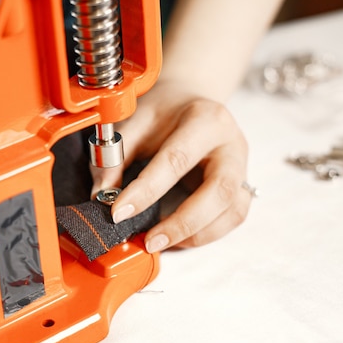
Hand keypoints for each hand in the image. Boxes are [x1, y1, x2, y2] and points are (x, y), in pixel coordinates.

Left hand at [90, 80, 251, 252]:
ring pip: (232, 210)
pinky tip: (180, 237)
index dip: (146, 190)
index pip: (176, 159)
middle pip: (219, 191)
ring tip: (162, 242)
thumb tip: (100, 196)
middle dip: (182, 222)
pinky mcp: (242, 186)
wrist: (190, 100)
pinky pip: (233, 218)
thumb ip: (115, 156)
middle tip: (150, 241)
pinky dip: (207, 234)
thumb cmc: (164, 112)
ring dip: (197, 234)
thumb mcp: (135, 122)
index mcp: (205, 119)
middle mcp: (231, 143)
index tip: (119, 212)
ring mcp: (241, 166)